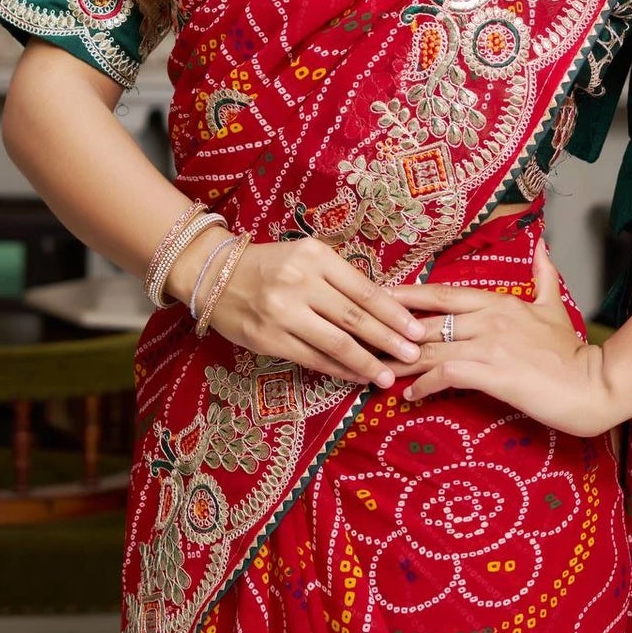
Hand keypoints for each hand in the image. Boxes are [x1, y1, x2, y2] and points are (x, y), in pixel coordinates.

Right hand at [170, 233, 424, 387]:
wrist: (215, 274)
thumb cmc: (272, 264)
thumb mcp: (307, 257)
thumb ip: (341, 279)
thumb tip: (387, 308)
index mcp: (315, 256)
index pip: (363, 289)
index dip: (393, 313)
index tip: (416, 328)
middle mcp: (299, 282)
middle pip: (354, 318)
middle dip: (388, 340)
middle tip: (414, 355)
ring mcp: (281, 313)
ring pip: (335, 343)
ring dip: (366, 363)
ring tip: (387, 376)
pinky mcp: (267, 339)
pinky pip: (311, 359)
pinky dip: (338, 370)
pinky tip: (356, 376)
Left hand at [399, 238, 616, 437]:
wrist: (592, 383)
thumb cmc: (571, 350)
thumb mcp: (553, 306)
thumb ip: (543, 276)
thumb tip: (541, 246)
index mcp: (498, 301)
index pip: (443, 293)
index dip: (409, 294)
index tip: (380, 296)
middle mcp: (488, 318)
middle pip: (427, 322)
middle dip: (393, 331)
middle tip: (364, 337)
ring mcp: (488, 345)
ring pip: (430, 349)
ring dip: (400, 362)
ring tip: (378, 371)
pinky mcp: (491, 373)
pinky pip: (445, 374)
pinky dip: (423, 384)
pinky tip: (410, 395)